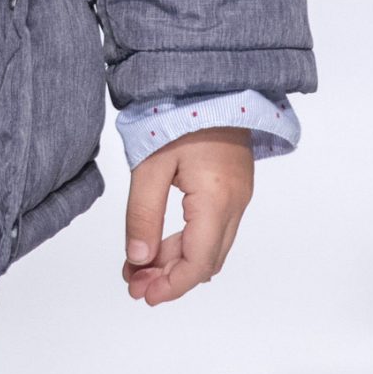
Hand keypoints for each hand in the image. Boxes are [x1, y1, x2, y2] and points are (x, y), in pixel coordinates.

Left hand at [122, 128, 253, 305]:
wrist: (210, 79)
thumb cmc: (178, 113)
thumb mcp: (149, 165)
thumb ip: (143, 215)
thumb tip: (138, 261)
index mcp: (216, 200)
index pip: (197, 263)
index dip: (171, 286)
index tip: (142, 294)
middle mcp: (235, 203)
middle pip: (207, 260)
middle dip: (170, 278)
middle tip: (133, 283)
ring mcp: (239, 195)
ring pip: (211, 247)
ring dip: (178, 262)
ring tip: (139, 266)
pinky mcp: (234, 186)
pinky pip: (214, 228)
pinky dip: (188, 242)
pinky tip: (161, 243)